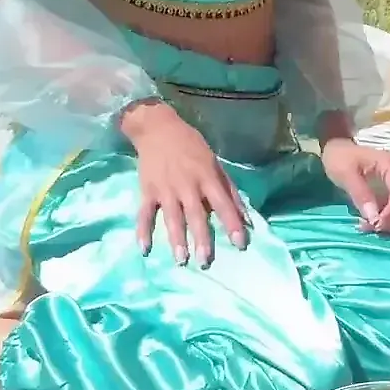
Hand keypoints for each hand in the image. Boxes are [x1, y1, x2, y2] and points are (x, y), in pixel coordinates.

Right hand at [120, 99, 248, 267]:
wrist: (158, 128)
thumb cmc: (191, 146)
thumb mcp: (215, 163)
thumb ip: (229, 190)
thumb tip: (246, 216)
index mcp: (207, 178)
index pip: (223, 204)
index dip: (232, 223)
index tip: (241, 244)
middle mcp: (188, 185)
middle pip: (196, 215)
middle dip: (202, 239)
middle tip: (205, 262)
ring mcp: (166, 189)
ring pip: (172, 218)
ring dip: (176, 239)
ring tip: (181, 260)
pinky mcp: (147, 191)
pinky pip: (145, 214)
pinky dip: (143, 231)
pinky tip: (144, 249)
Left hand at [320, 137, 389, 231]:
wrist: (335, 149)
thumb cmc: (340, 158)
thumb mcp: (346, 174)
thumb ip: (360, 193)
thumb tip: (373, 218)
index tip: (377, 225)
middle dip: (389, 219)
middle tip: (368, 228)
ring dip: (387, 221)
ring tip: (366, 227)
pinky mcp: (388, 192)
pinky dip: (383, 219)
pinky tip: (368, 223)